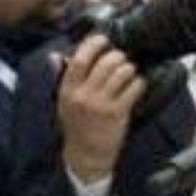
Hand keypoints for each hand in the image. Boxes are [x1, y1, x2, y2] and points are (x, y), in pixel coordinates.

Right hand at [58, 35, 144, 183]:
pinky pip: (133, 89)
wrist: (86, 155)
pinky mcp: (118, 113)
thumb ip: (62, 78)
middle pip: (104, 63)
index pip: (80, 59)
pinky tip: (137, 84)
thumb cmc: (76, 127)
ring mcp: (102, 104)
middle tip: (121, 57)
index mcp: (68, 90)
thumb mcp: (63, 102)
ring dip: (129, 68)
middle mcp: (84, 95)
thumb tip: (57, 56)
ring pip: (121, 73)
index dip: (93, 45)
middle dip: (117, 56)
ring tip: (130, 71)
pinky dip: (138, 83)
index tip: (103, 39)